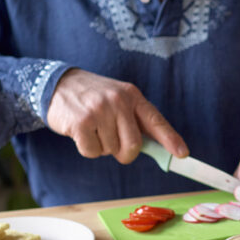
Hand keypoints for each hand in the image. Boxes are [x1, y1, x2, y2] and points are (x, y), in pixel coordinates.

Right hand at [46, 68, 187, 163]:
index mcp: (132, 96)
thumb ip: (136, 121)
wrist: (58, 85)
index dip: (171, 139)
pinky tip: (81, 131)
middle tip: (113, 143)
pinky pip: (93, 152)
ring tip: (93, 127)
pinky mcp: (81, 123)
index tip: (182, 154)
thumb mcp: (118, 100)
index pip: (156, 121)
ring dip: (102, 147)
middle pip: (133, 146)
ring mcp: (99, 111)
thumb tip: (158, 149)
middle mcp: (118, 101)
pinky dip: (87, 148)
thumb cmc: (94, 98)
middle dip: (125, 153)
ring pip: (111, 151)